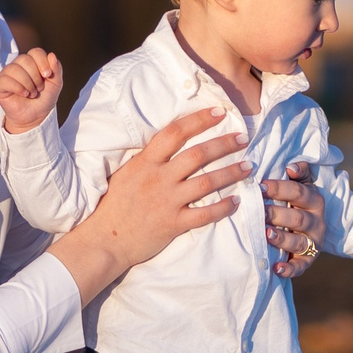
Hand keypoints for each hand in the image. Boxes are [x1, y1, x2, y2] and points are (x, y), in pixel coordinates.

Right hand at [0, 49, 62, 134]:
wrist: (36, 116)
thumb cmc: (44, 98)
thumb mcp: (56, 84)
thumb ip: (56, 69)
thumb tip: (52, 55)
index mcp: (33, 62)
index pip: (36, 52)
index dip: (42, 62)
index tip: (47, 75)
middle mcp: (19, 65)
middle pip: (25, 59)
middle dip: (35, 76)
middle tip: (39, 88)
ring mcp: (8, 73)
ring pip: (14, 68)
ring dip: (27, 83)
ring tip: (32, 93)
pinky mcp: (0, 84)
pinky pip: (5, 79)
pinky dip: (18, 88)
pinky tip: (24, 94)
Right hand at [48, 109, 245, 299]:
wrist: (103, 240)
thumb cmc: (112, 206)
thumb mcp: (125, 173)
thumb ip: (148, 160)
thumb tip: (169, 144)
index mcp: (145, 162)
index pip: (175, 133)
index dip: (199, 120)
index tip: (220, 112)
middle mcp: (158, 178)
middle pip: (198, 155)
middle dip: (224, 144)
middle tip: (242, 138)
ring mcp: (167, 202)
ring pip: (207, 182)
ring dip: (231, 173)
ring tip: (249, 166)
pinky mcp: (173, 224)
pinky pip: (204, 214)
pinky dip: (223, 207)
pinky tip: (236, 201)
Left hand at [261, 160, 325, 278]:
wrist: (312, 228)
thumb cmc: (298, 202)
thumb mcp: (302, 184)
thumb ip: (299, 172)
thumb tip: (290, 167)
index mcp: (314, 200)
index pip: (298, 192)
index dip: (278, 188)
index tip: (259, 186)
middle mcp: (317, 221)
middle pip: (297, 218)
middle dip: (276, 214)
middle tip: (258, 211)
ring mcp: (314, 242)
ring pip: (299, 242)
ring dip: (282, 239)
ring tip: (266, 235)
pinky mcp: (308, 259)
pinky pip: (300, 266)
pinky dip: (289, 268)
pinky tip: (276, 268)